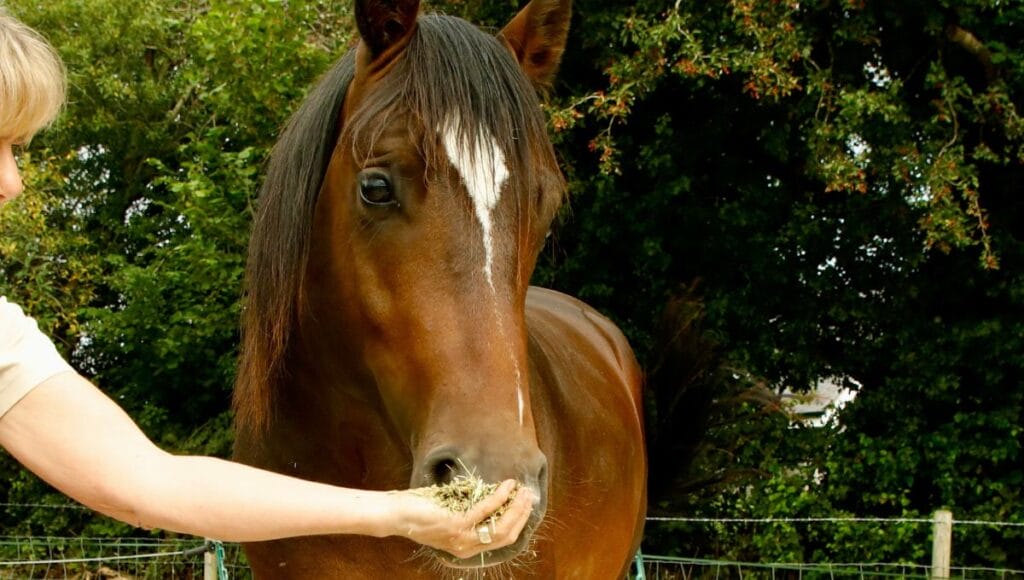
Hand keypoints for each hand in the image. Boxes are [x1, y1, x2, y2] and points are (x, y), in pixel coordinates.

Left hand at [391, 479, 533, 558]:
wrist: (396, 515)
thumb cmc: (421, 511)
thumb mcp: (451, 515)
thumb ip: (470, 512)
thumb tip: (492, 495)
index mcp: (467, 546)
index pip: (502, 538)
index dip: (518, 521)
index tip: (525, 503)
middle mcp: (467, 547)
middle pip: (506, 534)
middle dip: (521, 513)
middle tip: (529, 494)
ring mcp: (462, 538)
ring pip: (501, 527)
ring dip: (515, 506)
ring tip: (521, 489)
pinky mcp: (456, 525)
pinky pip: (485, 511)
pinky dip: (499, 497)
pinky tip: (505, 486)